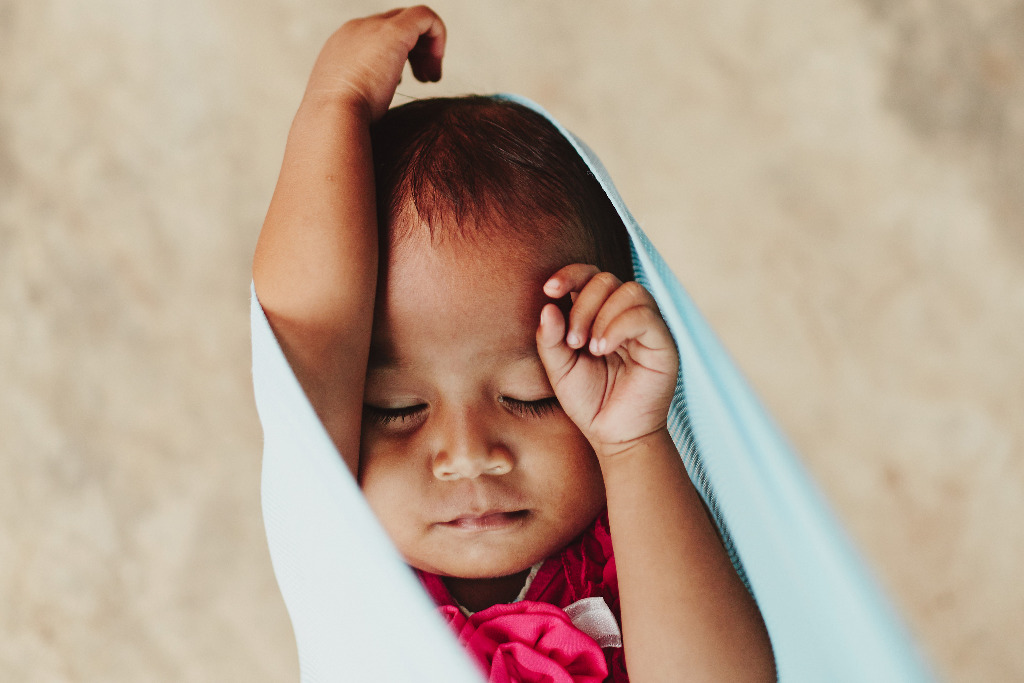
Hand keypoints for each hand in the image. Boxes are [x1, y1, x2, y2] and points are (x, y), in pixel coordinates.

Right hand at [304, 6, 445, 120]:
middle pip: (394, 24)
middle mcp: (355, 30)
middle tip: (424, 80)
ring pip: (411, 20)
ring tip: (430, 79)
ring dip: (427, 49)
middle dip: (415, 50)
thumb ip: (358, 96)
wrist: (332, 117)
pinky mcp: (394, 32)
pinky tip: (435, 68)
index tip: (402, 83)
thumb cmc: (340, 124)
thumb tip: (371, 107)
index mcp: (341, 46)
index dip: (396, 55)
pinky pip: (426, 16)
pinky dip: (438, 36)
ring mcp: (373, 27)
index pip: (375, 36)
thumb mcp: (345, 105)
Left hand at [536, 265, 678, 458]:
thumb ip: (550, 339)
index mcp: (599, 314)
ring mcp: (646, 326)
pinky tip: (603, 348)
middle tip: (573, 341)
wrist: (615, 436)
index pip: (589, 276)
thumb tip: (548, 306)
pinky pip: (644, 316)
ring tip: (589, 348)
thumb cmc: (589, 401)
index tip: (549, 290)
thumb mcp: (559, 369)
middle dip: (582, 305)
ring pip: (629, 291)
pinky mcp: (662, 342)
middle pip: (606, 280)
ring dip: (601, 315)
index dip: (570, 274)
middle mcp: (624, 315)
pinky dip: (618, 326)